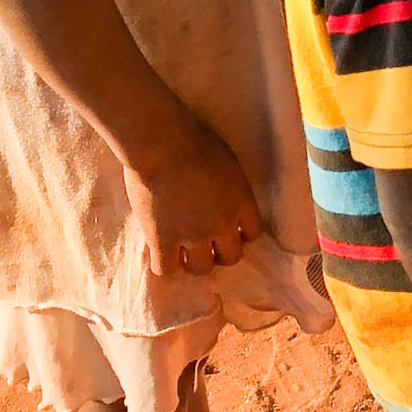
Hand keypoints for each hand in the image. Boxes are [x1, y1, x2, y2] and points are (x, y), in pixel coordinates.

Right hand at [124, 115, 260, 277]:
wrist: (162, 145)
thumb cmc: (195, 142)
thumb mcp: (228, 164)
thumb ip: (229, 187)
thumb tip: (222, 196)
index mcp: (242, 203)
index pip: (252, 233)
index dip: (240, 233)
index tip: (229, 229)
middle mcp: (222, 225)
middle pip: (231, 256)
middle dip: (220, 252)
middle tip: (206, 243)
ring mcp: (192, 236)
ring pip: (201, 268)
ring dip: (194, 262)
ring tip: (182, 251)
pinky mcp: (162, 241)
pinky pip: (165, 269)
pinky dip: (163, 264)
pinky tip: (158, 253)